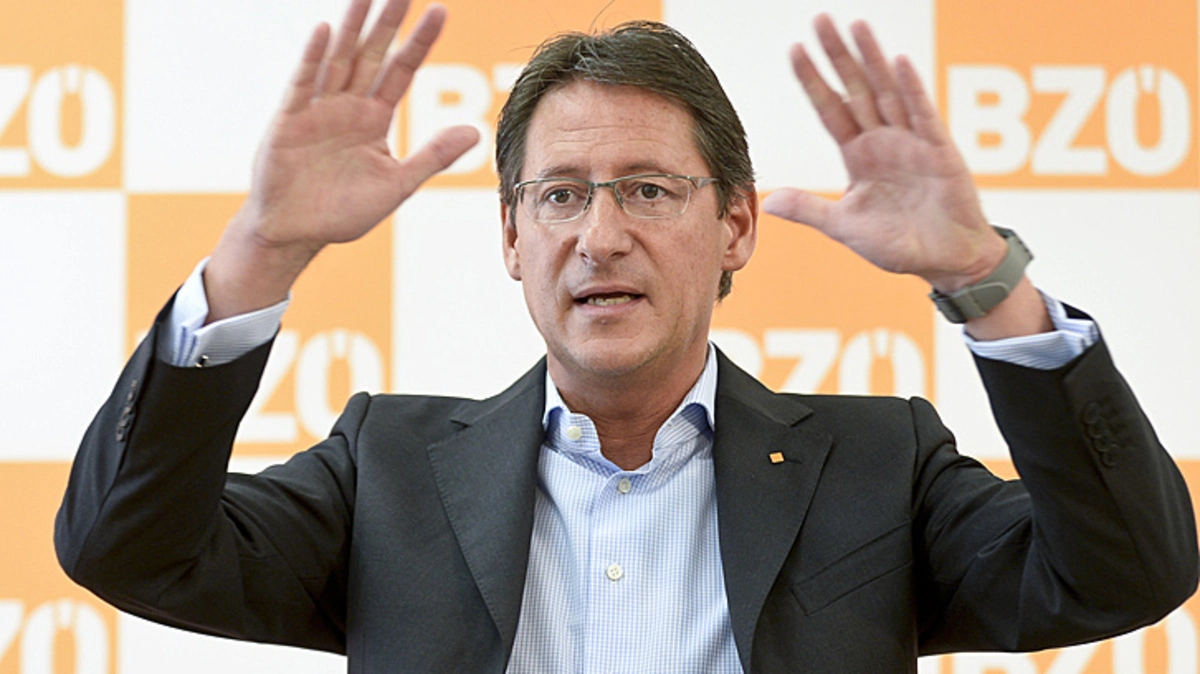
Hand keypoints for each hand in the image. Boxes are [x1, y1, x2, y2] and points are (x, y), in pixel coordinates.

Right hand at [205, 0, 478, 320]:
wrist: (296, 234)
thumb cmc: (343, 212)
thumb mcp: (397, 184)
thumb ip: (433, 156)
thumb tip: (475, 131)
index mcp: (373, 118)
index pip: (401, 71)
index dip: (419, 43)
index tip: (439, 12)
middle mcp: (347, 106)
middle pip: (371, 56)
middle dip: (387, 23)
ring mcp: (317, 110)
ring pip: (338, 60)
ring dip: (351, 28)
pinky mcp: (289, 121)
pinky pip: (303, 83)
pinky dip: (313, 57)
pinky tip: (325, 30)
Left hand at [761, 15, 1002, 293]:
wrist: (947, 261)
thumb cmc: (900, 244)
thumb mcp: (846, 228)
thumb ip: (810, 210)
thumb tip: (768, 202)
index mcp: (859, 155)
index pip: (830, 109)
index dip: (813, 81)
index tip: (795, 50)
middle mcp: (883, 140)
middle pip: (856, 89)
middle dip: (838, 55)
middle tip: (820, 19)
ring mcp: (912, 141)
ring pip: (887, 92)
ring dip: (873, 59)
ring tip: (857, 25)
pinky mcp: (939, 151)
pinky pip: (923, 115)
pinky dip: (911, 90)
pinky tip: (898, 63)